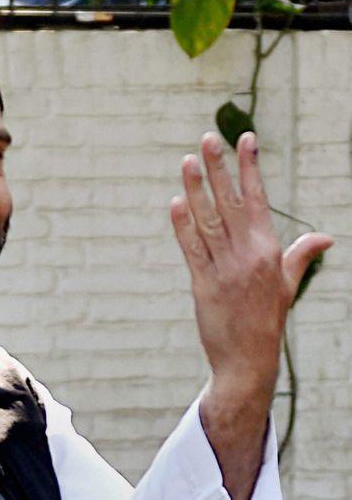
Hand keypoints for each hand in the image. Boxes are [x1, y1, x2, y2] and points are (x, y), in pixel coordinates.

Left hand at [170, 131, 332, 499]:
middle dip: (219, 169)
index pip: (258, 200)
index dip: (250, 168)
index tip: (244, 141)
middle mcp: (246, 255)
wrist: (249, 360)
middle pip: (230, 204)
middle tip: (207, 139)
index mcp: (268, 251)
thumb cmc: (268, 320)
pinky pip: (191, 249)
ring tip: (187, 162)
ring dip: (196, 190)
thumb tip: (325, 237)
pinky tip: (175, 203)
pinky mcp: (202, 285)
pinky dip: (182, 226)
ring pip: (207, 222)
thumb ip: (300, 256)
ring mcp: (223, 270)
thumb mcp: (287, 285)